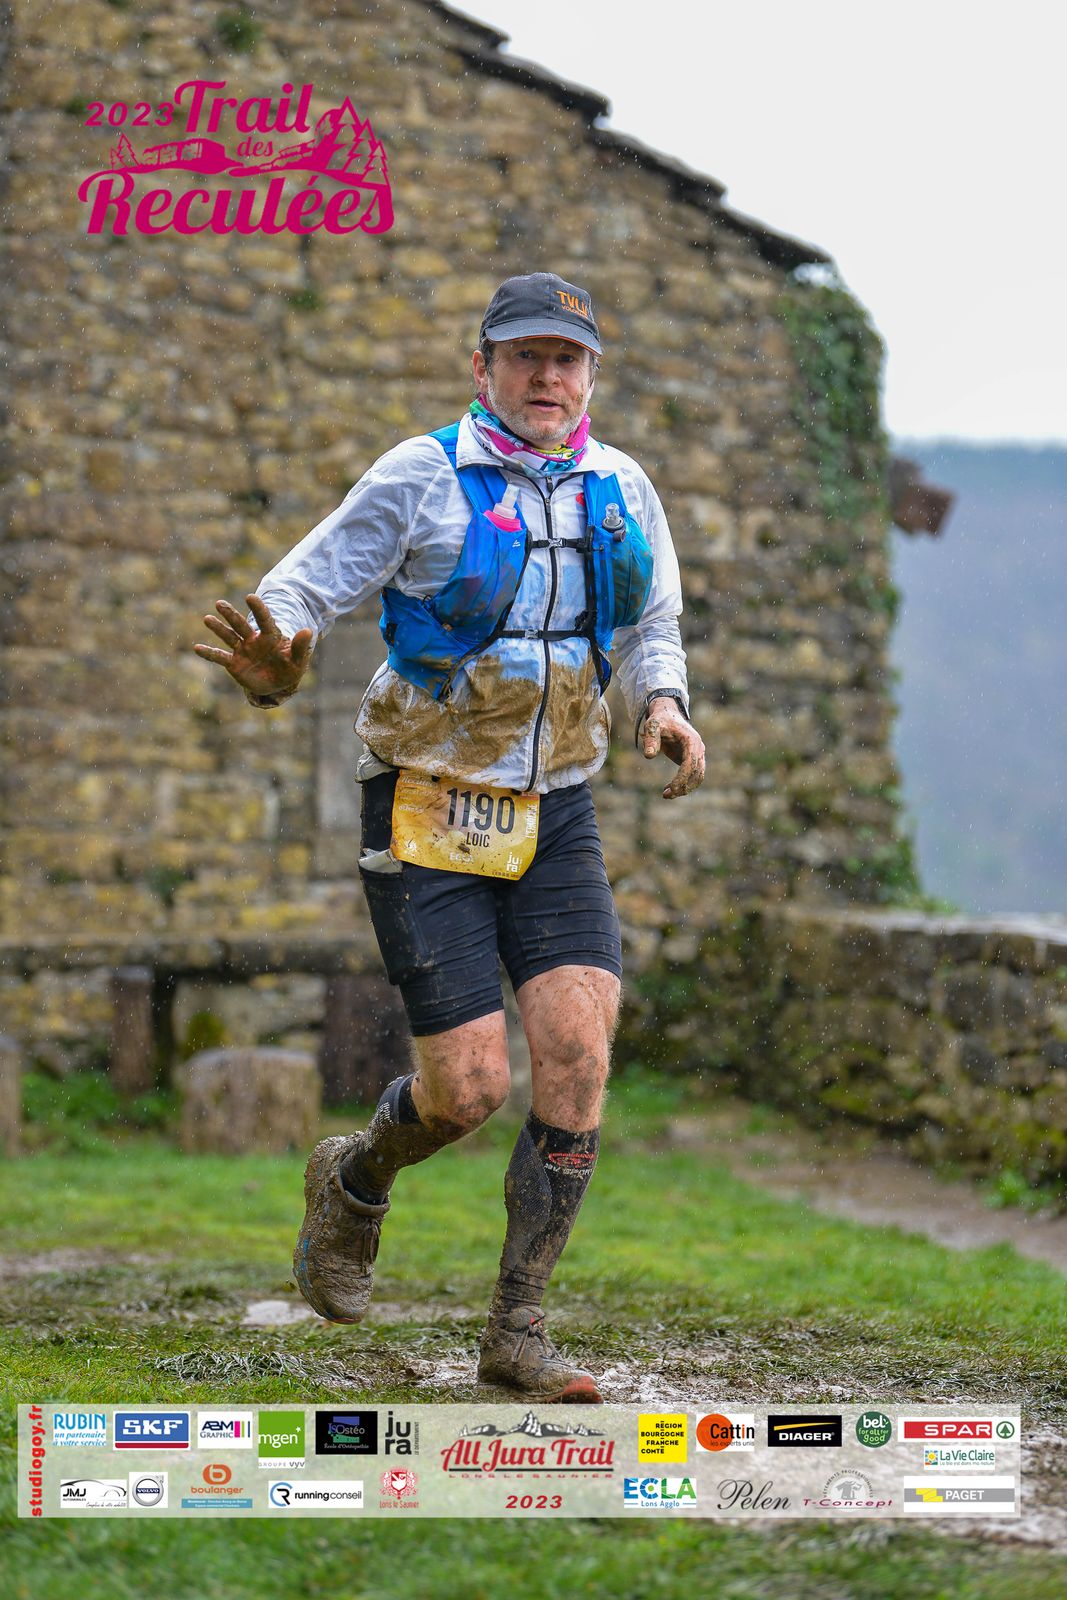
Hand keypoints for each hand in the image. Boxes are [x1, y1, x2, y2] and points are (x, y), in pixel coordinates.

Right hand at [193, 593, 311, 698]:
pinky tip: (197, 648)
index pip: (264, 620)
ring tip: (207, 619)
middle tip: (219, 603)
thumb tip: (308, 631)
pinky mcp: (234, 664)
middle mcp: (253, 640)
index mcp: (271, 637)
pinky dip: (209, 654)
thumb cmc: (289, 668)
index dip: (259, 609)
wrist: (277, 684)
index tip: (250, 596)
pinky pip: (220, 657)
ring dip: (218, 629)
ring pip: (228, 637)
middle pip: (241, 625)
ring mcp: (242, 651)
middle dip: (231, 615)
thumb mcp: (298, 661)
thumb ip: (300, 647)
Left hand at [642, 697, 704, 798]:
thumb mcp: (653, 726)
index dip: (683, 777)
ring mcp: (698, 754)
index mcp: (692, 740)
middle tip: (666, 795)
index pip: (691, 763)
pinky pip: (693, 776)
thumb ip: (651, 739)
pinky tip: (669, 790)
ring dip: (685, 788)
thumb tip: (649, 756)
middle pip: (697, 772)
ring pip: (698, 776)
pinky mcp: (693, 760)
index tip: (671, 788)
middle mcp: (699, 748)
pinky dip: (684, 785)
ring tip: (666, 795)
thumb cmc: (660, 720)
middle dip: (683, 786)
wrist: (668, 716)